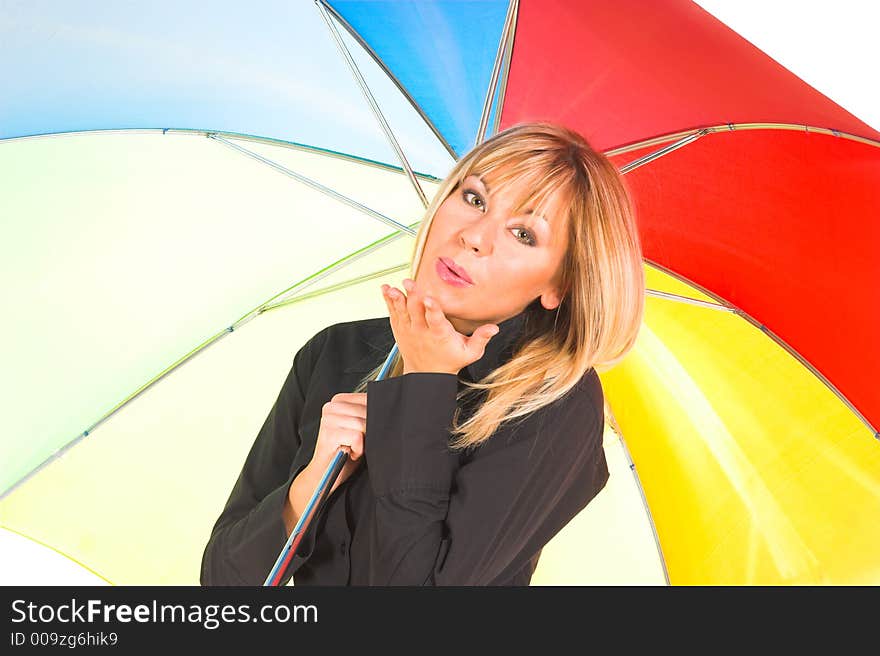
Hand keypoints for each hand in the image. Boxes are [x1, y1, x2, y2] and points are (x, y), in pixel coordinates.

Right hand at [306, 392, 366, 495]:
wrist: (325, 474)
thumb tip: (391, 407)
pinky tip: (349, 453)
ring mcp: (328, 420)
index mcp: (338, 400)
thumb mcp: (360, 427)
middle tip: (358, 443)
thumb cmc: (346, 450)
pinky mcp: (329, 434)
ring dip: (363, 442)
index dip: (375, 417)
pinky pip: (357, 437)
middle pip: (367, 412)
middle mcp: (331, 407)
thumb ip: (369, 413)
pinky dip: (358, 449)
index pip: (369, 399)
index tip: (364, 432)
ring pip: (363, 425)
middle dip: (369, 431)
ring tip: (353, 448)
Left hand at [381, 278, 499, 374]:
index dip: (432, 309)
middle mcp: (422, 332)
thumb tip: (494, 328)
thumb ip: (481, 339)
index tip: (429, 299)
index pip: (436, 321)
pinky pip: (393, 313)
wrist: (425, 375)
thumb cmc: (449, 360)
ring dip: (397, 299)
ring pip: (402, 312)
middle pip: (417, 311)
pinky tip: (386, 289)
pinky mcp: (401, 329)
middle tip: (410, 283)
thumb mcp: (469, 353)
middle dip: (413, 296)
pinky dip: (389, 301)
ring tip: (393, 288)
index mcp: (440, 335)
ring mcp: (409, 330)